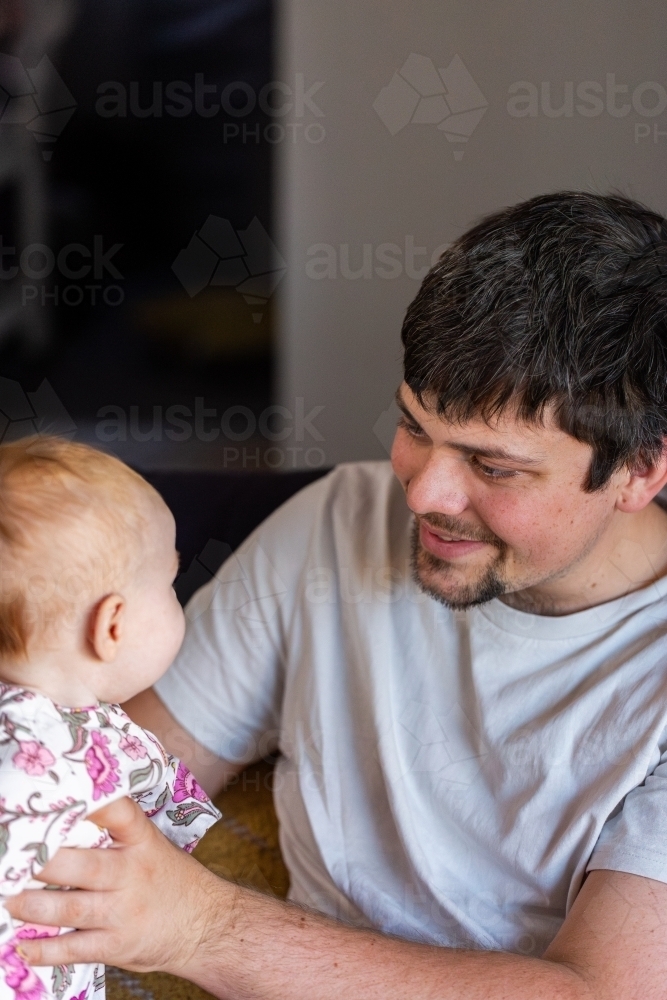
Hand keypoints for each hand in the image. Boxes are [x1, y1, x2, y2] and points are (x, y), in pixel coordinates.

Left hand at [5, 796, 230, 973]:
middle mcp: (133, 873)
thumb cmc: (169, 879)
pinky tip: (23, 944)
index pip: (119, 813)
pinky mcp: (118, 945)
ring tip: (9, 899)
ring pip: (71, 908)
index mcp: (143, 841)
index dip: (93, 804)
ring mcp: (125, 912)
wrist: (204, 924)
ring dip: (33, 906)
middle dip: (43, 863)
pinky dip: (45, 950)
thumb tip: (65, 818)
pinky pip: (75, 949)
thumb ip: (115, 834)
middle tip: (14, 857)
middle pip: (82, 865)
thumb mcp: (151, 845)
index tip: (63, 799)